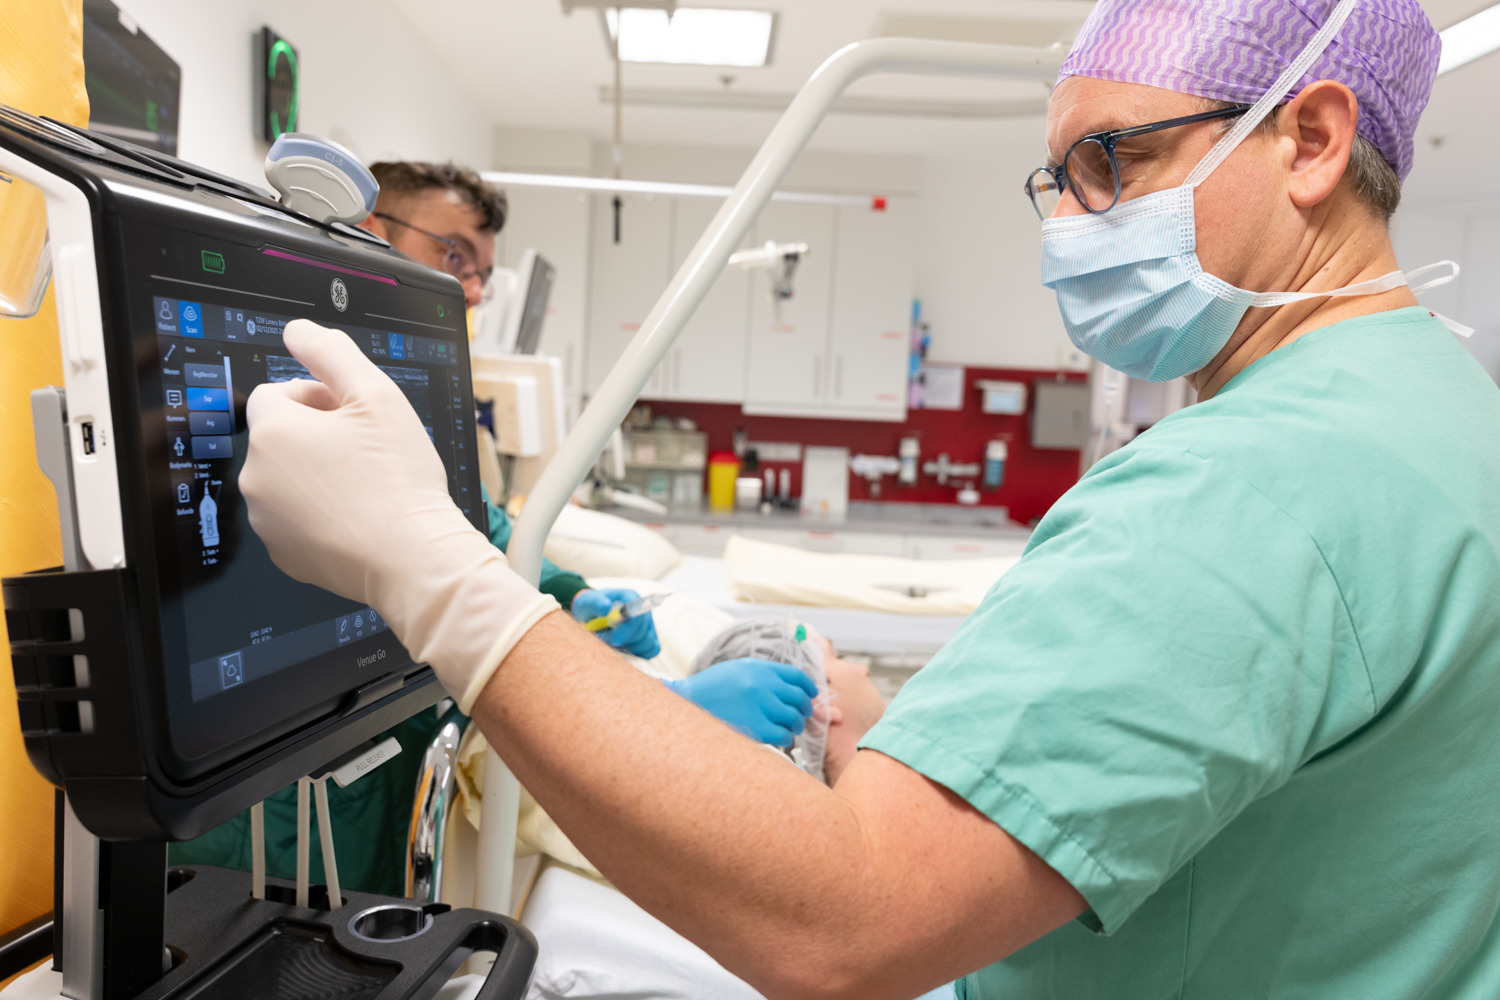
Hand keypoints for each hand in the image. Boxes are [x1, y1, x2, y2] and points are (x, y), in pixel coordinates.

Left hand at [241, 319, 558, 711]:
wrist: (416, 560)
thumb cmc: (401, 479)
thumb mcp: (379, 396)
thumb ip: (332, 353)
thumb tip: (297, 330)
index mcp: (274, 431)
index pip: (277, 392)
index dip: (318, 397)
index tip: (354, 417)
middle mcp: (256, 475)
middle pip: (280, 435)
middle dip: (315, 435)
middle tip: (367, 451)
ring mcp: (266, 519)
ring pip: (286, 477)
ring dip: (316, 473)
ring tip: (365, 486)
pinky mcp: (283, 553)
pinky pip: (294, 518)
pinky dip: (319, 513)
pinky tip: (358, 516)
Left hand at [572, 588, 661, 658]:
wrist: (594, 614)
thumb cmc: (591, 606)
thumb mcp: (589, 602)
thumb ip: (597, 603)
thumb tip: (606, 607)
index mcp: (630, 597)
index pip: (637, 613)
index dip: (628, 629)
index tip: (615, 639)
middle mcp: (642, 609)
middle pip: (642, 631)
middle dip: (623, 640)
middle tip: (605, 638)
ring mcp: (648, 624)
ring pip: (647, 642)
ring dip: (628, 647)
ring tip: (612, 641)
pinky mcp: (649, 637)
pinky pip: (652, 650)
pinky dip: (638, 653)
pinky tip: (624, 648)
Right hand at [664, 658, 816, 746]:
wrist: (687, 704)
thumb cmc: (712, 688)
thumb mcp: (738, 670)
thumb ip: (765, 676)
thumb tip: (795, 690)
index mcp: (759, 668)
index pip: (797, 676)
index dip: (809, 687)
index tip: (812, 695)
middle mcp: (763, 685)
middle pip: (799, 698)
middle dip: (805, 709)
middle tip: (800, 716)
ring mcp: (760, 706)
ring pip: (794, 718)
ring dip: (795, 725)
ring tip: (788, 728)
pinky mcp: (755, 728)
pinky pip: (783, 735)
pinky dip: (784, 738)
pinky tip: (777, 736)